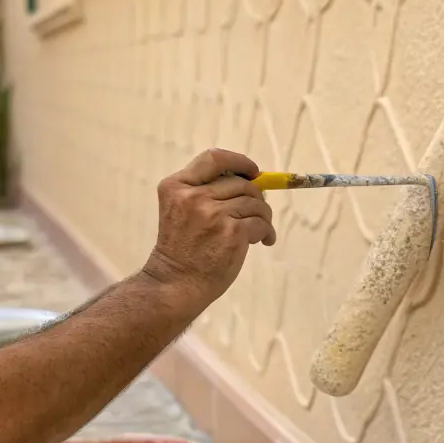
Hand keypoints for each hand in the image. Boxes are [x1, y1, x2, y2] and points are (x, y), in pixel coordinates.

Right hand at [140, 148, 275, 306]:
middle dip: (255, 197)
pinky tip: (264, 241)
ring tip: (259, 231)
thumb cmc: (181, 249)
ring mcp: (213, 214)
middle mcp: (194, 196)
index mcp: (176, 186)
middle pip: (240, 183)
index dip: (239, 162)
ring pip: (255, 203)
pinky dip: (267, 232)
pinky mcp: (232, 233)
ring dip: (263, 216)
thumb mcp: (181, 210)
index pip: (214, 158)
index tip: (253, 171)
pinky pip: (261, 223)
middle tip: (257, 213)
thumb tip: (250, 181)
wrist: (176, 284)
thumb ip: (204, 192)